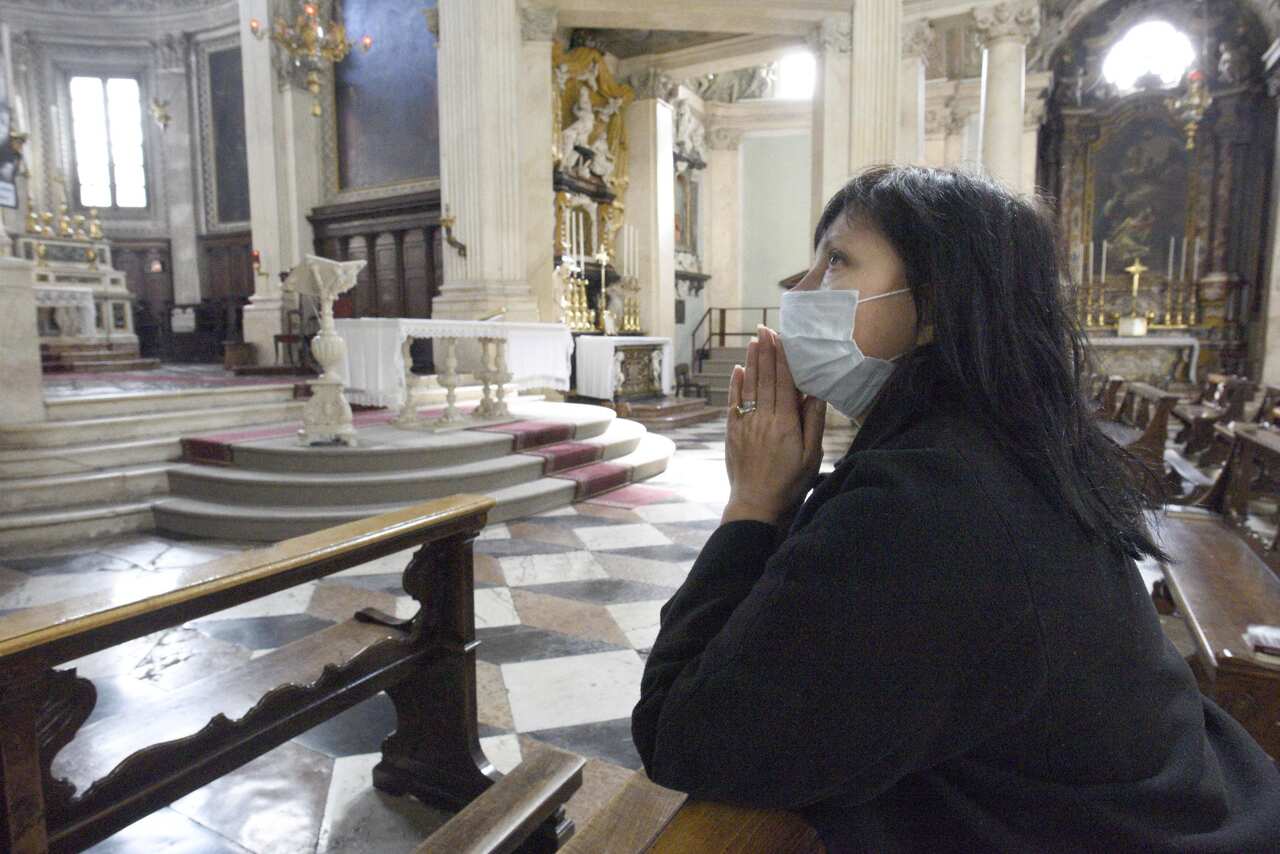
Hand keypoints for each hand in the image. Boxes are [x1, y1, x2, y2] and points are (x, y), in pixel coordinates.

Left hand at [723, 326, 824, 525]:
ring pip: (748, 387)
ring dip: (750, 362)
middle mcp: (763, 419)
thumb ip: (813, 422)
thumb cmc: (790, 483)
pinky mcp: (733, 434)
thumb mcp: (811, 455)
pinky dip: (736, 385)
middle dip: (764, 352)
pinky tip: (738, 371)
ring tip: (753, 342)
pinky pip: (734, 403)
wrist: (756, 505)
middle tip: (764, 330)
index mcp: (785, 423)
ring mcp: (746, 425)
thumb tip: (815, 393)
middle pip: (764, 378)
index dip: (780, 358)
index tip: (778, 338)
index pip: (783, 382)